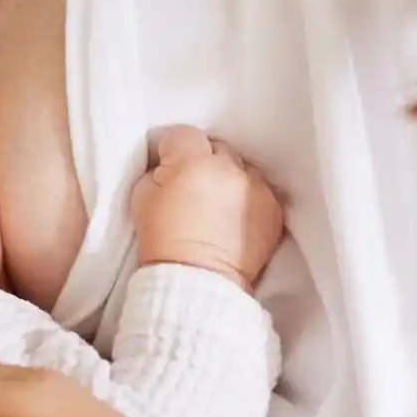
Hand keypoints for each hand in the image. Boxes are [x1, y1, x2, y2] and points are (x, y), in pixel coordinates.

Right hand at [132, 126, 283, 289]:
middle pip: (216, 147)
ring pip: (242, 167)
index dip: (172, 150)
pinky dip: (248, 198)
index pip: (183, 134)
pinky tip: (235, 217)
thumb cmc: (162, 241)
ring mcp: (257, 188)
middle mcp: (230, 169)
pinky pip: (260, 189)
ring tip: (218, 203)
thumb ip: (157, 171)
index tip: (168, 167)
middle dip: (204, 161)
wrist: (197, 282)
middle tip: (194, 186)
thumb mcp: (142, 198)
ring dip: (230, 178)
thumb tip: (169, 165)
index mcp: (193, 163)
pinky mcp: (274, 208)